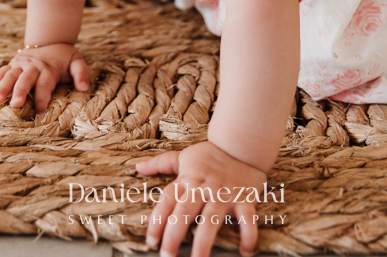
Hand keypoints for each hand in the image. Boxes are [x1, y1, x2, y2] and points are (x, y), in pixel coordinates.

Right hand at [0, 43, 88, 112]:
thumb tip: (84, 88)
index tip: (40, 112)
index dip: (42, 98)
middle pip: (25, 78)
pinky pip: (2, 71)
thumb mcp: (77, 61)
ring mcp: (21, 63)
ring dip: (2, 87)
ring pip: (10, 74)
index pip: (44, 84)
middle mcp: (33, 65)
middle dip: (19, 91)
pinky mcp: (13, 63)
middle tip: (15, 104)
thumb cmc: (65, 58)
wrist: (52, 40)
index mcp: (48, 68)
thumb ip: (82, 73)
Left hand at [136, 141, 267, 256]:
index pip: (167, 201)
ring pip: (211, 220)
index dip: (157, 221)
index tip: (151, 242)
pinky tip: (245, 251)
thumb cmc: (211, 154)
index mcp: (188, 179)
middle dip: (174, 235)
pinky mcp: (245, 198)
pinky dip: (248, 235)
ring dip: (204, 242)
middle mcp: (204, 188)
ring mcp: (224, 194)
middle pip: (185, 212)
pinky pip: (247, 218)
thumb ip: (161, 164)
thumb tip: (138, 167)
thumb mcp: (184, 157)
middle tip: (167, 256)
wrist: (241, 142)